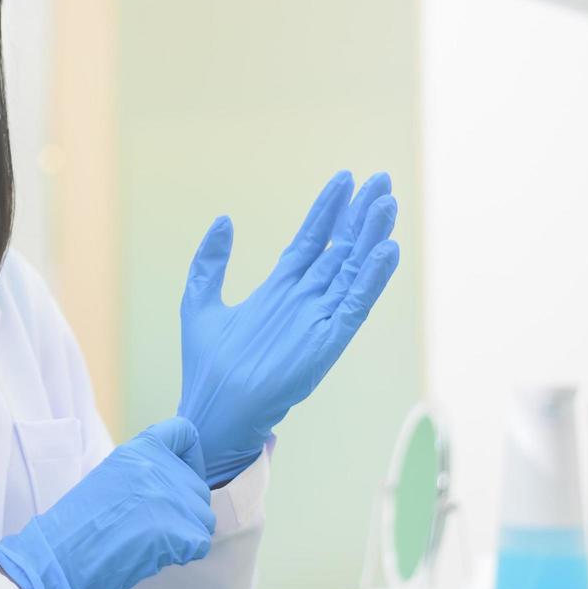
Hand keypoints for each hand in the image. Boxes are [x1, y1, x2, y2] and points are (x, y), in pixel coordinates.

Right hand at [0, 417, 214, 588]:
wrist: (65, 552)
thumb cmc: (80, 519)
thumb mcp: (112, 474)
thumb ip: (145, 470)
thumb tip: (174, 486)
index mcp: (141, 447)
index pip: (185, 432)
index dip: (189, 457)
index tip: (175, 477)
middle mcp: (161, 466)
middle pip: (198, 486)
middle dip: (183, 508)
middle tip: (152, 524)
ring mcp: (173, 498)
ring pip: (204, 517)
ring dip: (185, 533)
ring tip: (151, 540)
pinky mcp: (182, 530)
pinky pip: (200, 543)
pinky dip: (183, 553)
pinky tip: (154, 553)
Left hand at [177, 171, 400, 487]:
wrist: (213, 409)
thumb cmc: (206, 365)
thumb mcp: (199, 301)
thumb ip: (211, 261)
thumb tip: (225, 219)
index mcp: (280, 290)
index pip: (310, 241)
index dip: (327, 211)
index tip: (344, 179)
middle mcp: (305, 300)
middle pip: (341, 249)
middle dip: (360, 215)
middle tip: (382, 180)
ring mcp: (319, 319)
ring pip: (353, 269)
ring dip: (372, 237)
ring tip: (388, 202)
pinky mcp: (327, 342)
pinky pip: (355, 305)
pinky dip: (372, 278)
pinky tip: (386, 250)